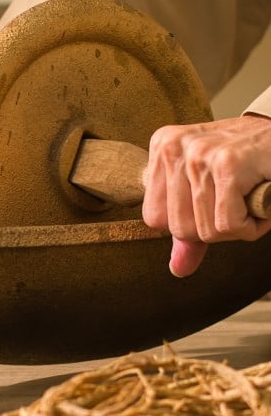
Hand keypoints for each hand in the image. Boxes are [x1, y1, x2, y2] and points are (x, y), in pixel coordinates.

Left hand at [143, 114, 270, 276]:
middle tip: (239, 200)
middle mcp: (173, 147)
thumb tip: (178, 269)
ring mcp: (198, 153)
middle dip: (216, 227)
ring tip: (251, 197)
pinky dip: (253, 225)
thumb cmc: (253, 162)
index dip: (190, 224)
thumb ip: (190, 229)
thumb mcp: (211, 190)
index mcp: (162, 148)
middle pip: (180, 228)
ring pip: (206, 230)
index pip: (155, 218)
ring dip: (240, 226)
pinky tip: (262, 198)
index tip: (217, 201)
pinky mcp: (228, 163)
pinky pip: (228, 225)